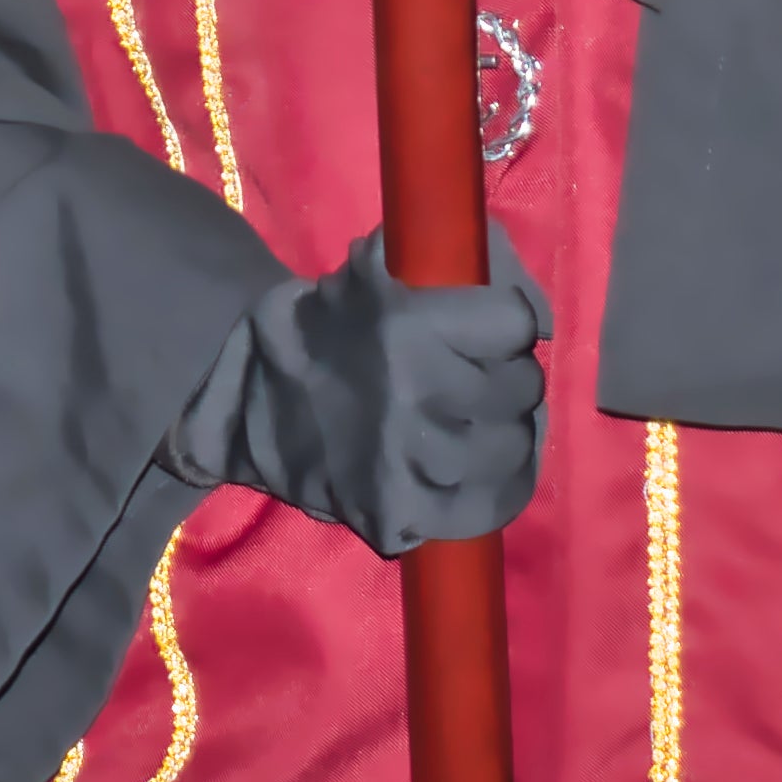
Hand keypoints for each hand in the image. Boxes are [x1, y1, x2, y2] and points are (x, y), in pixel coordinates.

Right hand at [202, 230, 551, 557]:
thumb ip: (452, 266)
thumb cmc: (321, 329)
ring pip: (511, 448)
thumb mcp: (373, 268)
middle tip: (488, 378)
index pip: (514, 325)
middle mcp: (411, 394)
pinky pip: (488, 508)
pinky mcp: (398, 515)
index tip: (494, 332)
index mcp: (405, 325)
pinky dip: (500, 488)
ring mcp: (406, 462)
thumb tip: (536, 312)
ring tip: (484, 422)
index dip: (509, 325)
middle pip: (520, 388)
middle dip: (511, 377)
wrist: (245, 403)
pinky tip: (486, 471)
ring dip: (507, 431)